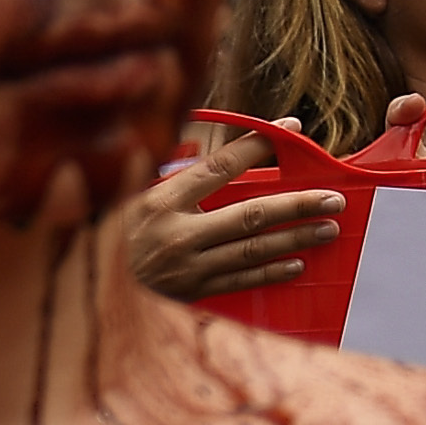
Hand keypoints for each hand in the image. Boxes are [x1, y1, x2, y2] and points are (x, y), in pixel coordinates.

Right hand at [127, 143, 338, 298]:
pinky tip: (296, 263)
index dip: (259, 145)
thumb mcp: (141, 199)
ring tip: (327, 229)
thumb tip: (239, 156)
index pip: (219, 166)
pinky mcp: (190, 294)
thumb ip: (186, 181)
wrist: (92, 290)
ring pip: (252, 250)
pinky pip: (239, 281)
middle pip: (249, 214)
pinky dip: (270, 272)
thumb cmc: (120, 236)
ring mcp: (185, 268)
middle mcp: (175, 234)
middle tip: (333, 198)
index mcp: (161, 201)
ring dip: (294, 239)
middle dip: (297, 204)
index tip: (292, 130)